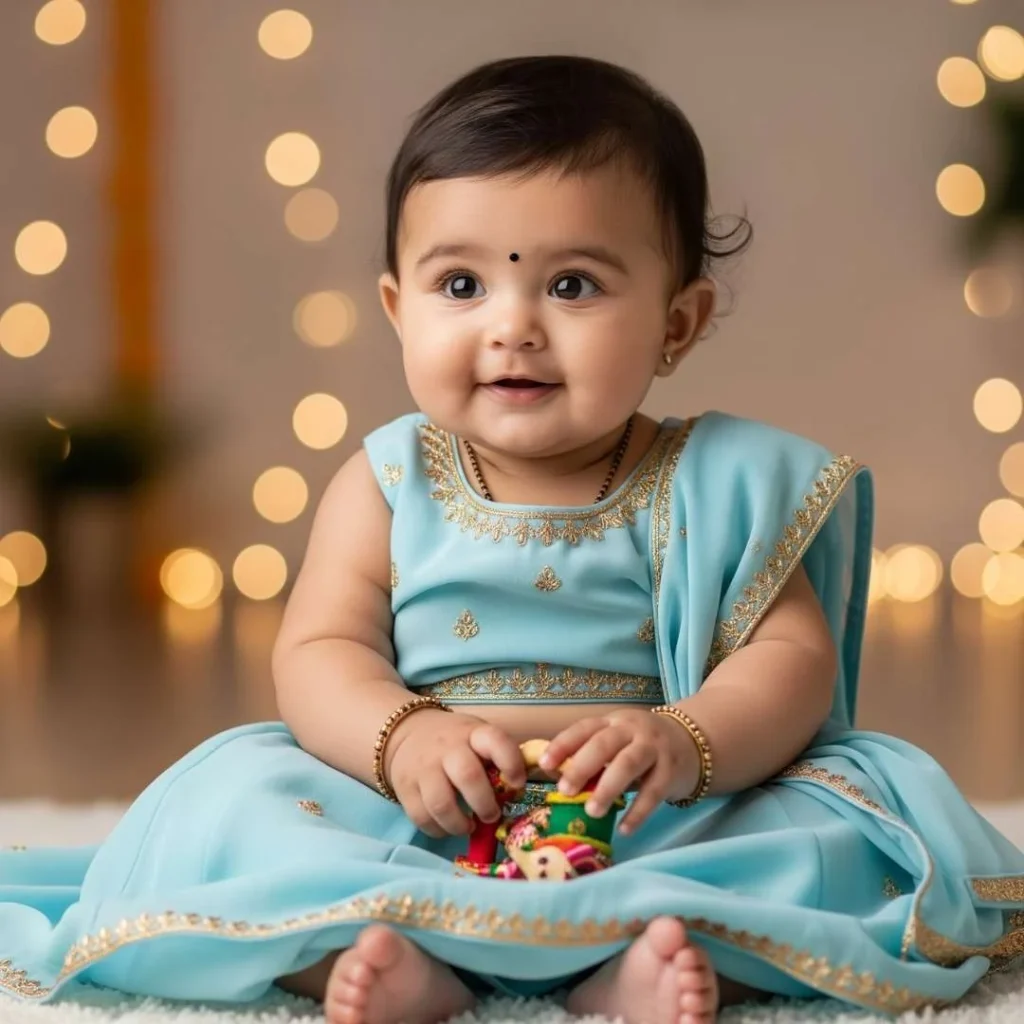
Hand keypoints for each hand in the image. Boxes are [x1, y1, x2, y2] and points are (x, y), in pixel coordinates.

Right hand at [384, 710, 526, 838]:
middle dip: (485, 804)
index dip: (511, 763)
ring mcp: (424, 768)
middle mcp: (447, 748)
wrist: (408, 732)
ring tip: (469, 827)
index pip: (495, 741)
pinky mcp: (406, 788)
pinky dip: (438, 830)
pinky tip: (449, 827)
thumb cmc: (456, 741)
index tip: (517, 784)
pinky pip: (422, 817)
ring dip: (460, 824)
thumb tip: (521, 790)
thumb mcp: (478, 737)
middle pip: (467, 776)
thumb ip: (499, 759)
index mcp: (473, 733)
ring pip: (441, 803)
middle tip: (492, 815)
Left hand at [539, 708, 698, 834]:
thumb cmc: (642, 747)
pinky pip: (654, 792)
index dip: (563, 744)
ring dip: (608, 788)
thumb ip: (593, 756)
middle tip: (565, 791)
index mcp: (613, 722)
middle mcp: (633, 730)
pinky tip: (624, 829)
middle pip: (605, 744)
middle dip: (583, 766)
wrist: (693, 743)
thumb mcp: (618, 742)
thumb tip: (556, 778)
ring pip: (629, 764)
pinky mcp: (672, 770)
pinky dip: (638, 812)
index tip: (545, 764)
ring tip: (592, 811)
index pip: (584, 728)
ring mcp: (655, 748)